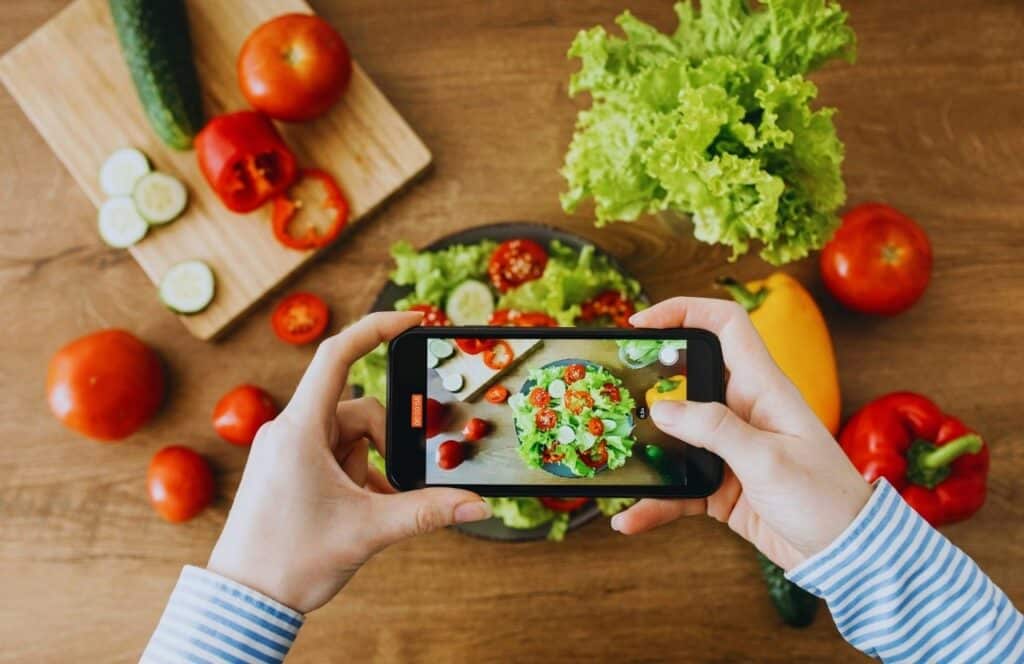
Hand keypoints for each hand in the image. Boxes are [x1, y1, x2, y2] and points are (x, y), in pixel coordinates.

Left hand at [208, 312, 491, 612]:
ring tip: (369, 509)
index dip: (376, 329)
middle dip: (385, 447)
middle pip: (358, 411)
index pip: (338, 356)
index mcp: (300, 430)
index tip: (413, 320)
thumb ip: (427, 512)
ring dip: (370, 468)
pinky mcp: (288, 468)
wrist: (244, 600)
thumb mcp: (369, 530)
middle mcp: (290, 431)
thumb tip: (478, 505)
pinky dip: (356, 476)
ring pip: (349, 438)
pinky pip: (334, 455)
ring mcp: (287, 449)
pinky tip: (361, 509)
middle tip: (391, 489)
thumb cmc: (290, 561)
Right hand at [611, 298, 871, 569]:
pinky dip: (655, 502)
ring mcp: (730, 448)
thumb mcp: (768, 458)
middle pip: (687, 377)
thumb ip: (714, 429)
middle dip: (647, 380)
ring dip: (646, 449)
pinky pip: (678, 486)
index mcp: (762, 387)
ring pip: (675, 436)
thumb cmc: (824, 497)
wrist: (847, 553)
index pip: (725, 325)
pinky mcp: (721, 485)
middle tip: (613, 389)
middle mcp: (743, 410)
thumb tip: (661, 408)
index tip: (640, 325)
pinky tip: (631, 518)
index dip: (684, 311)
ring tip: (614, 455)